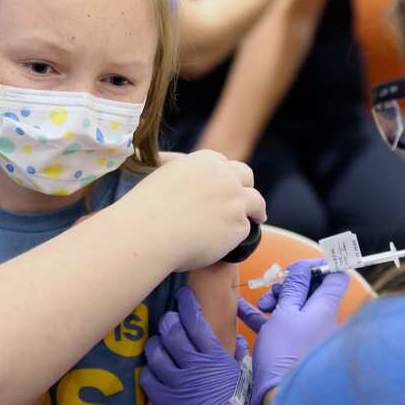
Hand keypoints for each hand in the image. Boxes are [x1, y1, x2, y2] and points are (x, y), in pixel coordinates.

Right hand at [126, 150, 265, 271]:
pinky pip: (245, 231)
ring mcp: (235, 200)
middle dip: (246, 186)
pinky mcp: (239, 226)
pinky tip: (228, 243)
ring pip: (255, 202)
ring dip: (256, 210)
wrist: (147, 234)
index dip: (226, 176)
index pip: (224, 164)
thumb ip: (180, 173)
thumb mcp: (162, 176)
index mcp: (205, 160)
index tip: (225, 185)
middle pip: (246, 176)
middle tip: (247, 199)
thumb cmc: (146, 209)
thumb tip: (174, 162)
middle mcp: (225, 176)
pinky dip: (237, 236)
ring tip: (258, 218)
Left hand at [142, 287, 259, 404]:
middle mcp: (194, 365)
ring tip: (158, 345)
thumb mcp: (245, 380)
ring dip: (155, 345)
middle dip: (167, 322)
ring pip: (155, 352)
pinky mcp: (164, 402)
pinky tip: (153, 372)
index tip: (181, 295)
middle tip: (168, 322)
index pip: (195, 321)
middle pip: (171, 331)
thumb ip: (238, 358)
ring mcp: (177, 383)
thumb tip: (238, 341)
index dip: (186, 304)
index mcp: (215, 357)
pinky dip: (148, 371)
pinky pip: (147, 378)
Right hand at [237, 259, 349, 404]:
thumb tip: (304, 268)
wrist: (281, 398)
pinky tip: (243, 309)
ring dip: (276, 299)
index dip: (318, 265)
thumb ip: (293, 288)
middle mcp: (322, 320)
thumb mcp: (284, 314)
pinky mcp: (293, 347)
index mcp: (325, 308)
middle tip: (274, 289)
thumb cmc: (285, 354)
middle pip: (311, 289)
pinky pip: (281, 324)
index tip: (297, 266)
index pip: (336, 276)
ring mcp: (308, 334)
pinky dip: (265, 316)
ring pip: (295, 306)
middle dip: (289, 283)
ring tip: (261, 306)